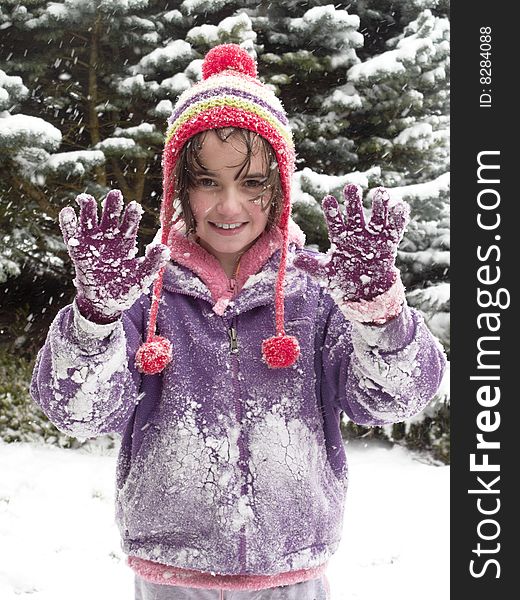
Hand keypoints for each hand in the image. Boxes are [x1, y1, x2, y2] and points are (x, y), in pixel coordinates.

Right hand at [59, 189, 169, 323]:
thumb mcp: (141, 277)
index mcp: (126, 242)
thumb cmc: (126, 288)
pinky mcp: (78, 251)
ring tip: (86, 199)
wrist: (105, 304)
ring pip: (90, 221)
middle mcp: (109, 238)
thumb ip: (152, 262)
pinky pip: (71, 234)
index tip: (134, 206)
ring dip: (88, 209)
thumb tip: (163, 247)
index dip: (131, 215)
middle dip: (112, 205)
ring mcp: (93, 242)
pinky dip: (68, 223)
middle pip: (111, 217)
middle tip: (115, 194)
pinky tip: (68, 212)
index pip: (129, 224)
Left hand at [293, 184, 408, 301]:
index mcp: (340, 238)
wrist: (364, 291)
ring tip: (380, 192)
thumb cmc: (342, 279)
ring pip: (376, 217)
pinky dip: (398, 219)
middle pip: (355, 214)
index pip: (335, 222)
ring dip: (379, 205)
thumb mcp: (324, 274)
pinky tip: (400, 206)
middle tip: (351, 187)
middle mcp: (357, 233)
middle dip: (353, 201)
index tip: (328, 199)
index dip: (332, 211)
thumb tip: (293, 259)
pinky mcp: (388, 244)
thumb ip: (310, 265)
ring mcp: (373, 237)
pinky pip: (395, 230)